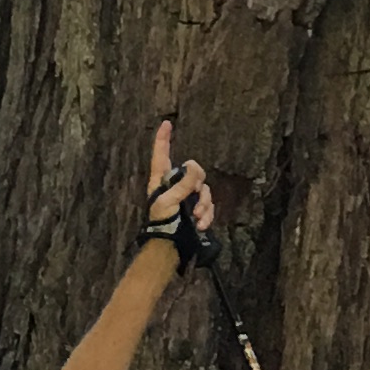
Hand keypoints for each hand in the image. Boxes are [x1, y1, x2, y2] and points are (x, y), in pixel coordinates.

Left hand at [141, 119, 214, 267]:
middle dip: (197, 183)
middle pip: (193, 170)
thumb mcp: (168, 201)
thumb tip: (194, 170)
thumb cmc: (162, 222)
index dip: (163, 139)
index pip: (161, 155)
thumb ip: (182, 184)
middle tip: (195, 195)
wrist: (171, 246)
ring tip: (198, 218)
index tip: (166, 123)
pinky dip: (207, 215)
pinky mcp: (196, 209)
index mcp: (161, 180)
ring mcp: (187, 197)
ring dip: (204, 204)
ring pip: (204, 189)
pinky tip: (202, 225)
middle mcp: (174, 185)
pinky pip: (209, 204)